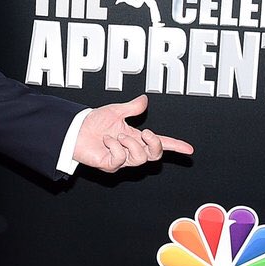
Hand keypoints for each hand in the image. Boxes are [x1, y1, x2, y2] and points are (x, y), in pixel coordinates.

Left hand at [73, 94, 192, 172]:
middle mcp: (130, 151)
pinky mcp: (109, 165)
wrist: (75, 130)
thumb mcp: (115, 111)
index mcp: (135, 138)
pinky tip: (105, 140)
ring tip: (118, 136)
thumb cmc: (93, 122)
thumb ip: (131, 108)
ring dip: (131, 144)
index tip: (189, 149)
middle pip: (154, 156)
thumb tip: (145, 99)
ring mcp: (121, 160)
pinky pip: (120, 158)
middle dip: (154, 144)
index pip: (159, 144)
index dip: (175, 146)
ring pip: (139, 158)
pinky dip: (114, 146)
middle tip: (145, 132)